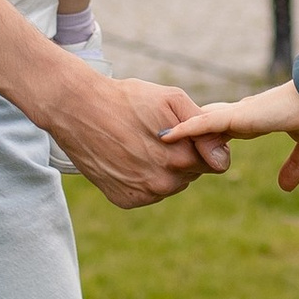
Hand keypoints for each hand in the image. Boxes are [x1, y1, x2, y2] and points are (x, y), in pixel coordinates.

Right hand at [50, 68, 229, 207]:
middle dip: (183, 156)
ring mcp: (142, 194)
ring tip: (140, 143)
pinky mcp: (124, 200)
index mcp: (181, 159)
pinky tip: (128, 157)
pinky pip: (148, 193)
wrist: (77, 108)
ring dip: (163, 169)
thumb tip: (221, 155)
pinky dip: (143, 178)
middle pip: (191, 174)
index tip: (189, 134)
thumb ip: (203, 127)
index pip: (215, 163)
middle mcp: (164, 184)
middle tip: (156, 134)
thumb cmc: (127, 99)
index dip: (204, 146)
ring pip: (170, 185)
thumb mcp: (172, 99)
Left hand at [163, 77, 298, 193]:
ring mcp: (240, 114)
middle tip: (161, 142)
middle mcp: (244, 114)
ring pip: (200, 122)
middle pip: (205, 123)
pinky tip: (166, 135)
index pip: (225, 128)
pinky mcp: (240, 115)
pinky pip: (206, 123)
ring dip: (179, 132)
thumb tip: (285, 187)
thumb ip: (295, 165)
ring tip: (153, 139)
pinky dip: (186, 129)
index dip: (208, 137)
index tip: (192, 146)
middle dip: (185, 133)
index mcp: (258, 119)